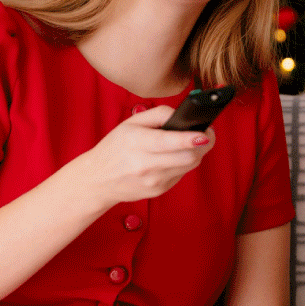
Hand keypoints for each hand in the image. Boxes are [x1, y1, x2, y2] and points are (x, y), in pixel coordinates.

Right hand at [79, 105, 214, 205]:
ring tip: (192, 143)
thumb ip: (158, 114)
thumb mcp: (130, 123)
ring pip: (189, 166)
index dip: (190, 139)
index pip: (168, 142)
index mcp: (136, 142)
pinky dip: (183, 163)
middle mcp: (144, 164)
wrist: (98, 180)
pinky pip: (181, 174)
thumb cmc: (115, 148)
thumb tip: (182, 115)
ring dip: (196, 153)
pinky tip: (174, 157)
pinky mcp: (158, 191)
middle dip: (203, 144)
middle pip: (187, 157)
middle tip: (206, 134)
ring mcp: (153, 181)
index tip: (205, 134)